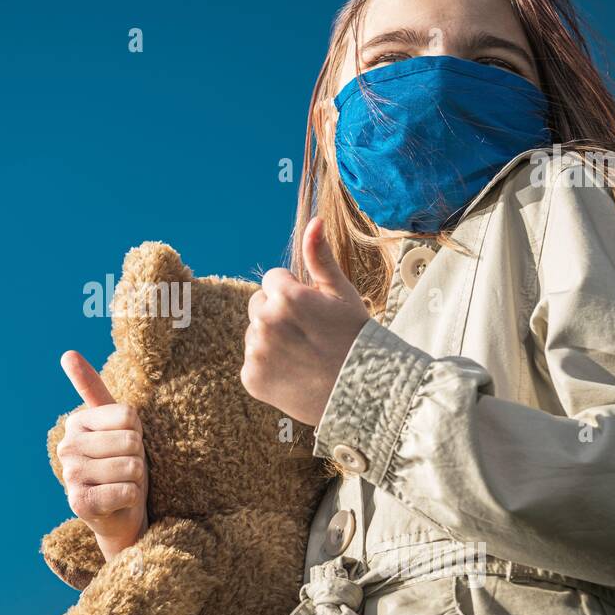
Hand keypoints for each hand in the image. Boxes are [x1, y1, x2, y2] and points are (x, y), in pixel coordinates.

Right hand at [56, 351, 149, 562]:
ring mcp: (70, 476)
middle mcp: (67, 447)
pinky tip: (118, 502)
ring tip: (122, 485)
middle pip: (131, 441)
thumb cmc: (121, 463)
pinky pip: (127, 491)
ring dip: (136, 480)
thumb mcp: (115, 423)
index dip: (138, 433)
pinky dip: (132, 499)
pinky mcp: (79, 504)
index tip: (124, 446)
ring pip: (131, 466)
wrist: (120, 513)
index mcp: (77, 423)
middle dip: (138, 458)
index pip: (129, 416)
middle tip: (125, 470)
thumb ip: (92, 388)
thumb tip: (66, 353)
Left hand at [241, 217, 370, 425]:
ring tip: (303, 355)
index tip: (314, 312)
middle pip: (259, 305)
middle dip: (278, 314)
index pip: (272, 280)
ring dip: (271, 339)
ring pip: (255, 333)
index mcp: (285, 296)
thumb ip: (319, 258)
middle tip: (309, 334)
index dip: (295, 294)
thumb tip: (313, 221)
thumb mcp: (342, 294)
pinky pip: (252, 361)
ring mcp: (255, 351)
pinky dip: (268, 367)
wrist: (363, 393)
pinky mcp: (250, 377)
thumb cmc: (356, 339)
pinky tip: (293, 373)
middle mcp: (264, 322)